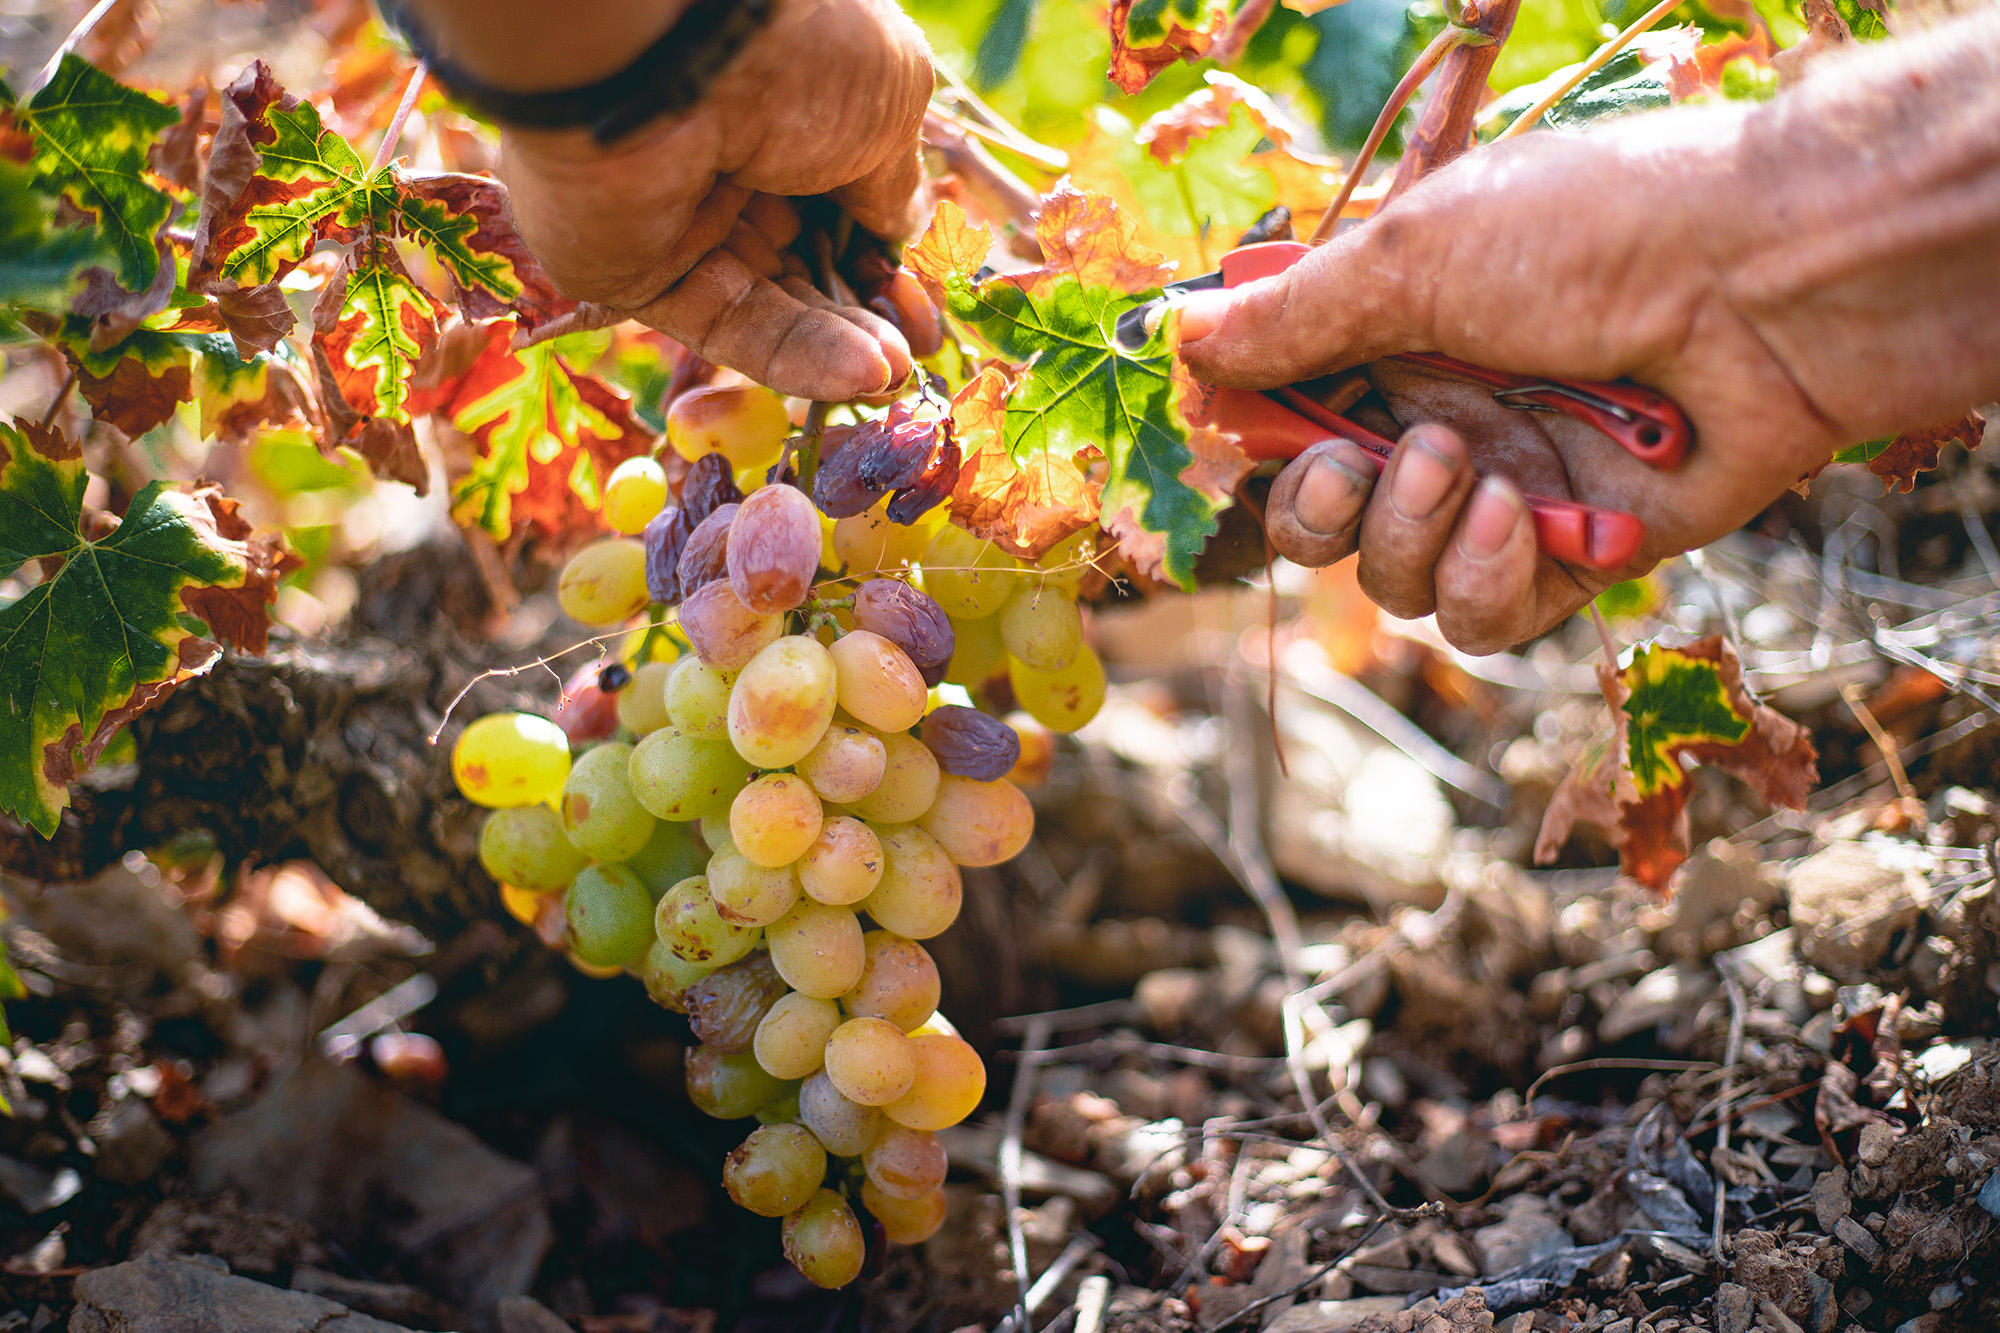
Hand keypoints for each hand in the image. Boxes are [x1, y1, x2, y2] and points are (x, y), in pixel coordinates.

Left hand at [486, 0, 934, 400]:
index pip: (843, 200)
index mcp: (789, 107)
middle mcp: (732, 164)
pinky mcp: (641, 275)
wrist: (673, 54)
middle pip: (810, 261)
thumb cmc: (796, 54)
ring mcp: (684, 222)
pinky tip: (864, 374)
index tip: (925, 298)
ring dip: (846, 342)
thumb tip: (897, 231)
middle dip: (871, 310)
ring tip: (898, 372)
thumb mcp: (886, 105)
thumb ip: (894, 181)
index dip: (885, 255)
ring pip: (777, 302)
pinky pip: (730, 327)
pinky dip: (799, 357)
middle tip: (920, 349)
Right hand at [1178, 10, 1999, 652]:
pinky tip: (1516, 520)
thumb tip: (1182, 338)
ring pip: (1394, 581)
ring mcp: (1507, 494)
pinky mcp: (1574, 559)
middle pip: (1324, 524)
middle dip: (1317, 511)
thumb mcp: (1417, 253)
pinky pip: (1484, 617)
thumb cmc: (1592, 237)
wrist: (1766, 287)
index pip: (1292, 422)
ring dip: (1408, 536)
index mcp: (1400, 339)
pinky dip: (1482, 578)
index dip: (1258, 447)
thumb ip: (1296, 316)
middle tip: (1359, 470)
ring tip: (1465, 466)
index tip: (1240, 438)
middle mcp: (1445, 420)